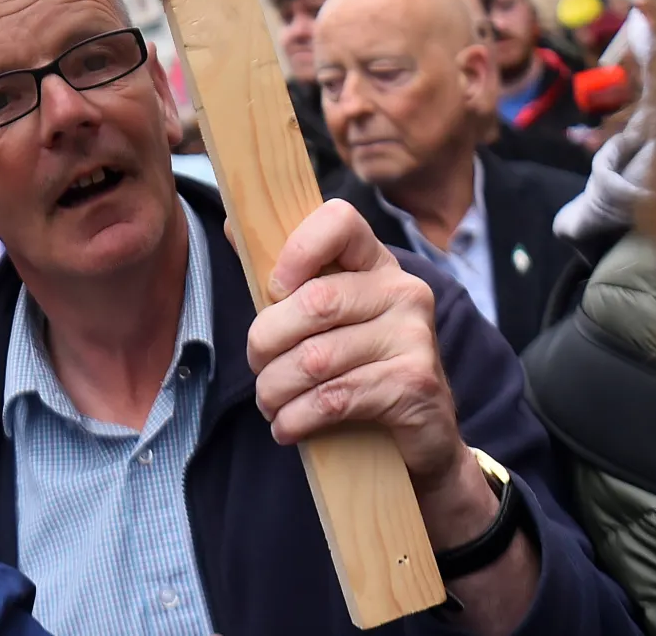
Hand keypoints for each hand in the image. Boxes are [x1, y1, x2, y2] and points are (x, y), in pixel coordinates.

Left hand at [244, 200, 499, 546]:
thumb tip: (231, 227)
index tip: (274, 289)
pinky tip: (287, 427)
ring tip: (269, 403)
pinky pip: (334, 398)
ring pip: (316, 359)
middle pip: (314, 302)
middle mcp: (402, 291)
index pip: (339, 220)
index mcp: (377, 263)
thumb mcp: (327, 318)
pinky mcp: (414, 383)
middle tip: (257, 366)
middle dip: (266, 341)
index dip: (295, 250)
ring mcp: (414, 336)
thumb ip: (286, 278)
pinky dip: (297, 418)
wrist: (424, 434)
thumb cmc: (359, 365)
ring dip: (276, 388)